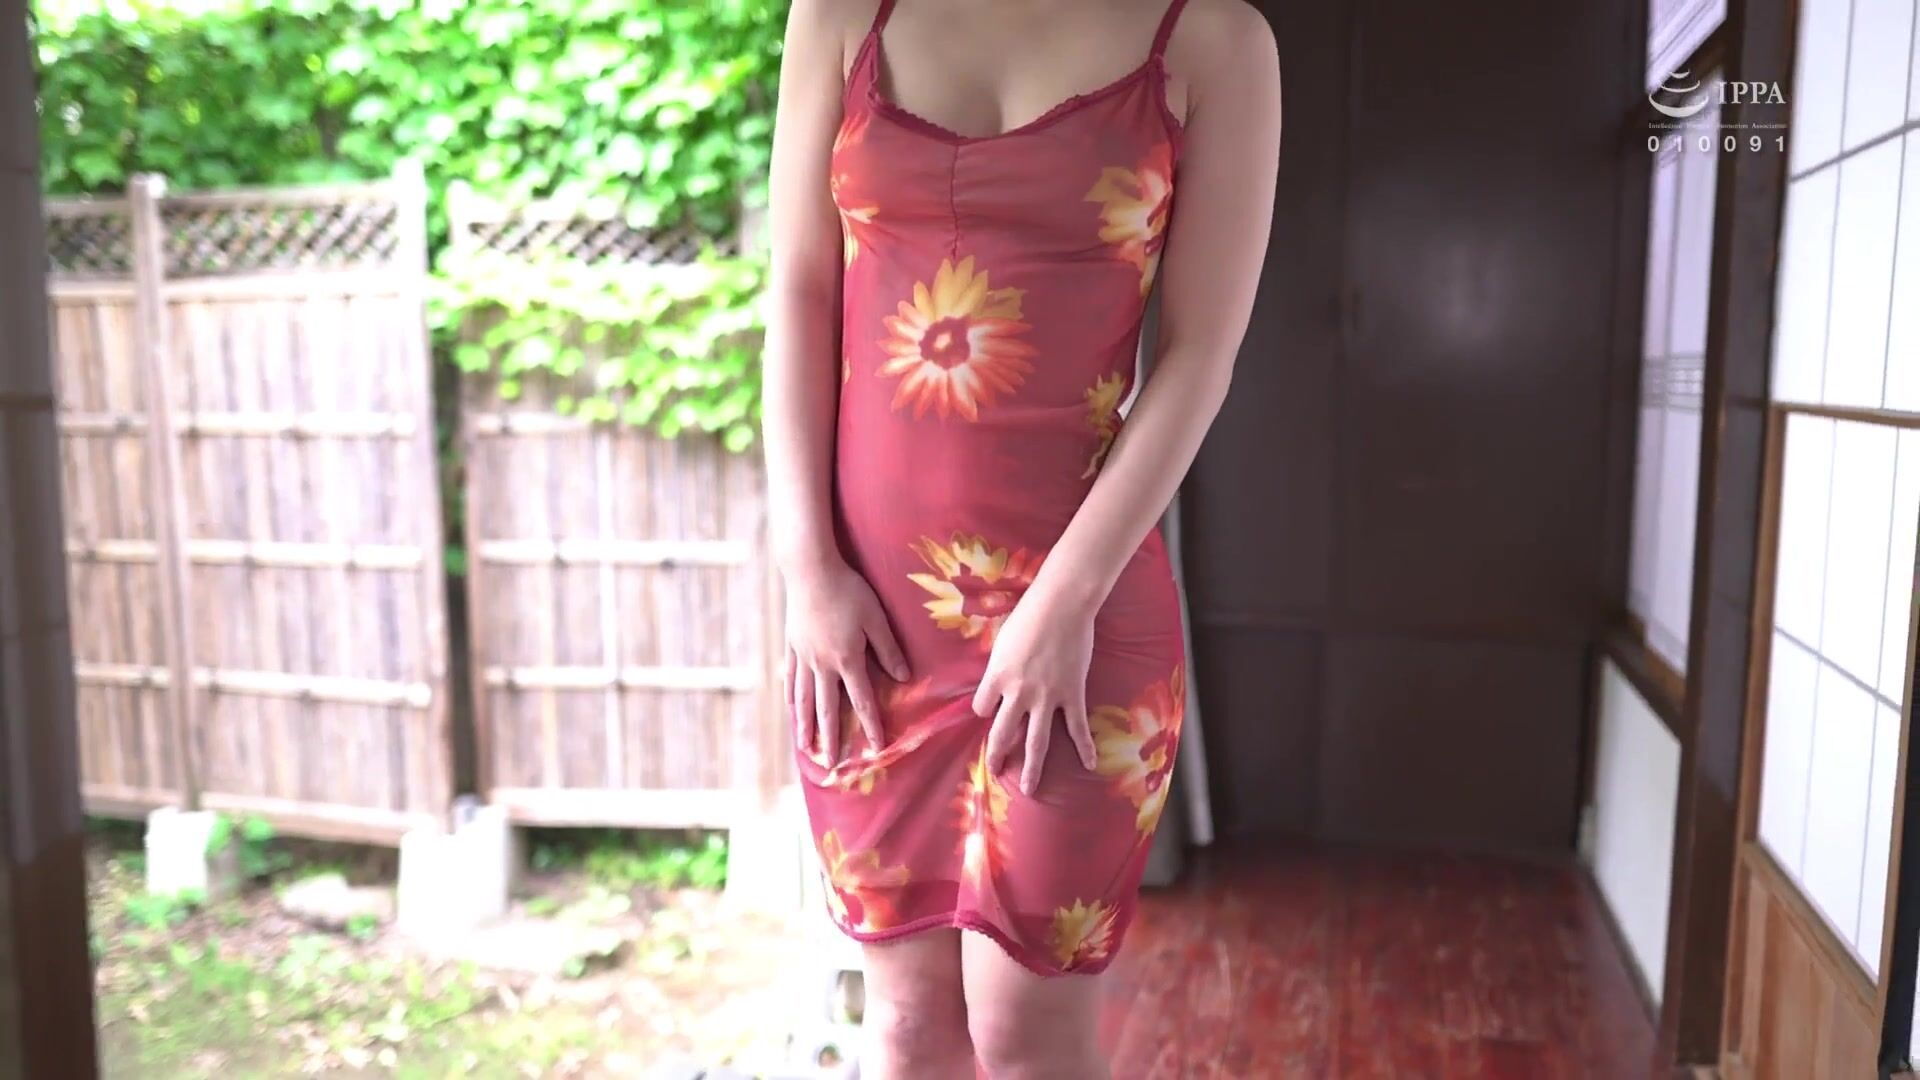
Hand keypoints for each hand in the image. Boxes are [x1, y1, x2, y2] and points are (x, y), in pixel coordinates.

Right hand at [784, 559, 910, 764]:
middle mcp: (822, 665)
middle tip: (831, 763)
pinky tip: (790, 707)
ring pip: (803, 698)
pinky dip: (791, 696)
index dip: (871, 726)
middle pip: (826, 708)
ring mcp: (803, 656)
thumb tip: (904, 679)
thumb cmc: (848, 590)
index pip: (861, 700)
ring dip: (805, 725)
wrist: (809, 569)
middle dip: (831, 738)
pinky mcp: (792, 644)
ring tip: (804, 747)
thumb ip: (889, 650)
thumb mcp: (876, 618)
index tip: (877, 749)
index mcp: (847, 660)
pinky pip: (791, 676)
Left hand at [972, 587, 1098, 794]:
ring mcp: (1046, 697)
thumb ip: (1000, 664)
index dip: (984, 710)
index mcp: (996, 677)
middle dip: (997, 755)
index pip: (981, 706)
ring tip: (1028, 788)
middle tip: (995, 771)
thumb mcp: (1003, 640)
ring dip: (1032, 767)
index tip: (990, 709)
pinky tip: (1090, 765)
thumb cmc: (1029, 615)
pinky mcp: (1071, 694)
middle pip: (1002, 732)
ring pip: (1036, 741)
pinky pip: (1077, 727)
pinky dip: (1084, 747)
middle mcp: (1018, 693)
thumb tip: (999, 676)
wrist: (1062, 605)